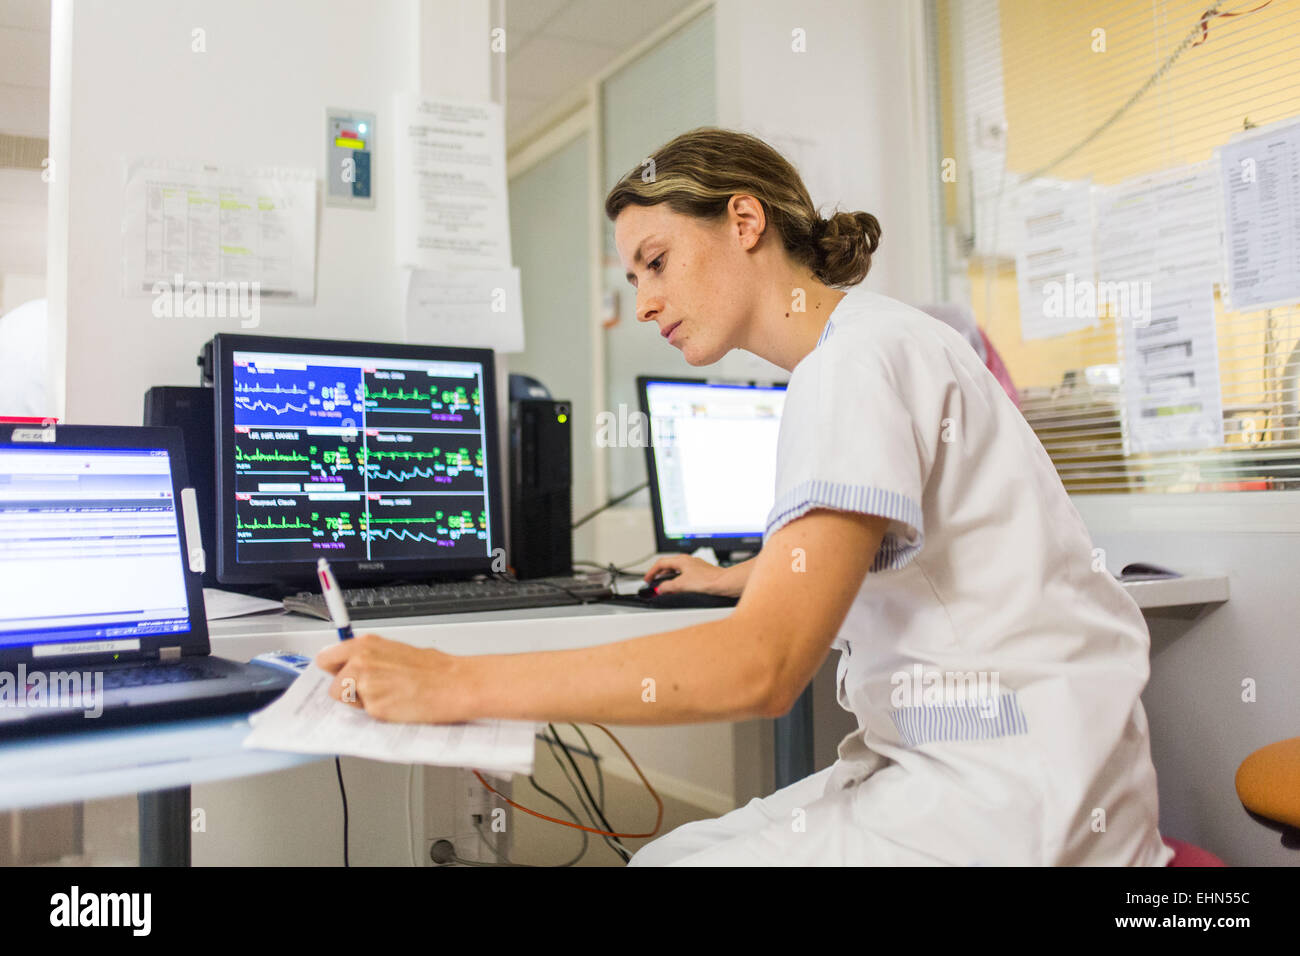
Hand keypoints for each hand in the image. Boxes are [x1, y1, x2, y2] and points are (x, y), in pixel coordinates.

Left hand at [313, 633, 466, 723]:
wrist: (455, 684)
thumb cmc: (436, 669)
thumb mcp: (397, 651)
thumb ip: (371, 659)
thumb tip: (356, 669)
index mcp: (366, 644)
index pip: (326, 659)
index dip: (335, 672)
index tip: (340, 677)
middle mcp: (361, 662)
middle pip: (333, 685)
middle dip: (348, 692)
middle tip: (371, 692)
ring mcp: (366, 685)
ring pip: (348, 703)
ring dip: (362, 704)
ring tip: (389, 698)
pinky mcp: (374, 707)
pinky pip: (365, 716)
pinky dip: (377, 714)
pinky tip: (397, 706)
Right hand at [642, 554, 737, 596]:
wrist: (724, 583)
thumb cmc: (707, 580)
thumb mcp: (682, 584)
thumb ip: (668, 587)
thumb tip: (660, 589)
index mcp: (681, 560)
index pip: (661, 563)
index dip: (652, 572)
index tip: (647, 579)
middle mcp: (688, 561)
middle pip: (668, 566)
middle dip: (659, 575)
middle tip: (653, 583)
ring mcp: (695, 566)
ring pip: (677, 570)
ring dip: (668, 578)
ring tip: (664, 587)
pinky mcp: (700, 573)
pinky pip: (684, 575)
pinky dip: (678, 581)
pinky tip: (679, 588)